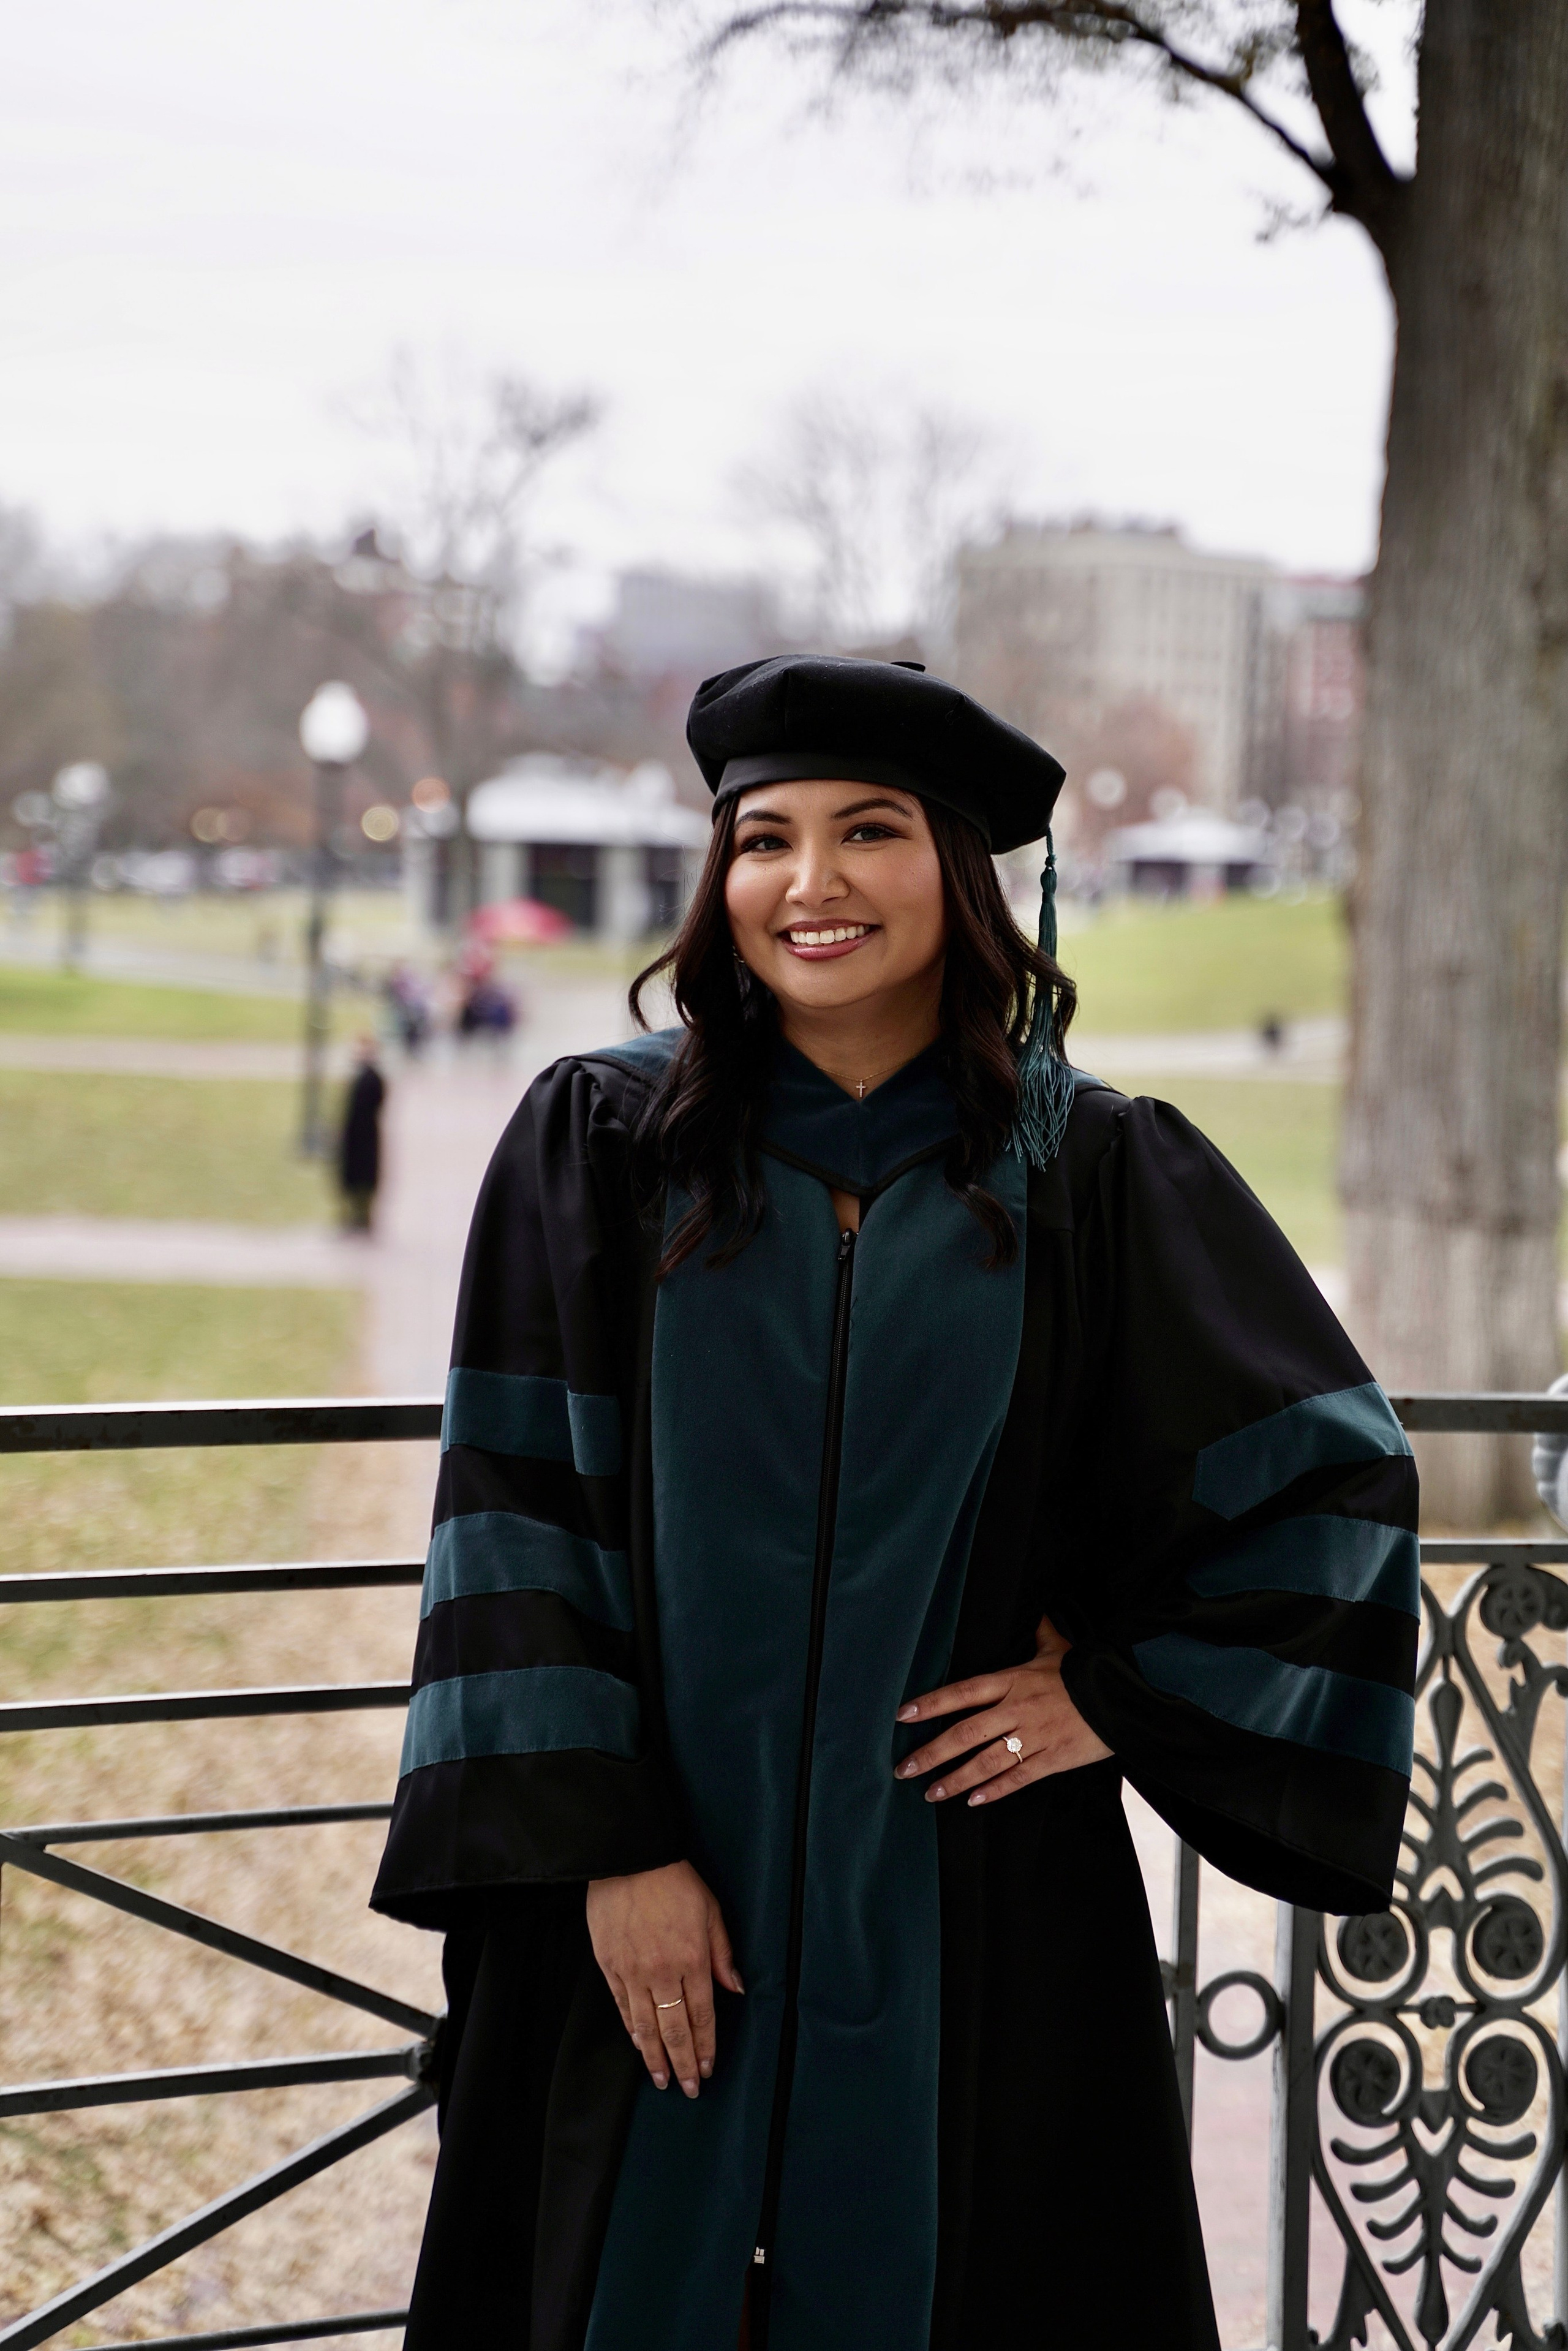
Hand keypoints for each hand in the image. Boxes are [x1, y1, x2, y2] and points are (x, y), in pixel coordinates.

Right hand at [586, 1860, 741, 2097]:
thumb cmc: (674, 1880)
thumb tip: (735, 1989)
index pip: (702, 2015)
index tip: (708, 2068)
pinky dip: (632, 2030)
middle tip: (688, 2088)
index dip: (706, 2046)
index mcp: (691, 1958)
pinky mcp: (609, 1965)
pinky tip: (639, 2045)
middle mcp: (661, 1971)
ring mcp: (632, 1971)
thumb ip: (722, 1953)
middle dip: (683, 2063)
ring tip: (661, 2080)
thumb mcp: (710, 1911)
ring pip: (645, 2025)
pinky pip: (623, 2006)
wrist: (628, 1857)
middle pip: (674, 2029)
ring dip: (655, 2057)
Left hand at [894, 1612, 1111, 1806]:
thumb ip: (1040, 1632)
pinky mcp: (1052, 1759)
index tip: (903, 1715)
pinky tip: (972, 1801)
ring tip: (930, 1793)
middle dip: (931, 1752)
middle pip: (964, 1732)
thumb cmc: (1087, 1673)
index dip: (931, 1703)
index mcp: (1013, 1681)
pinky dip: (993, 1791)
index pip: (962, 1691)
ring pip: (985, 1762)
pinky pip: (1017, 1778)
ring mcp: (1033, 1736)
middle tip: (904, 1768)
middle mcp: (1017, 1709)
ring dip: (954, 1779)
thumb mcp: (1059, 1649)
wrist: (1124, 1697)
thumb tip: (1036, 1611)